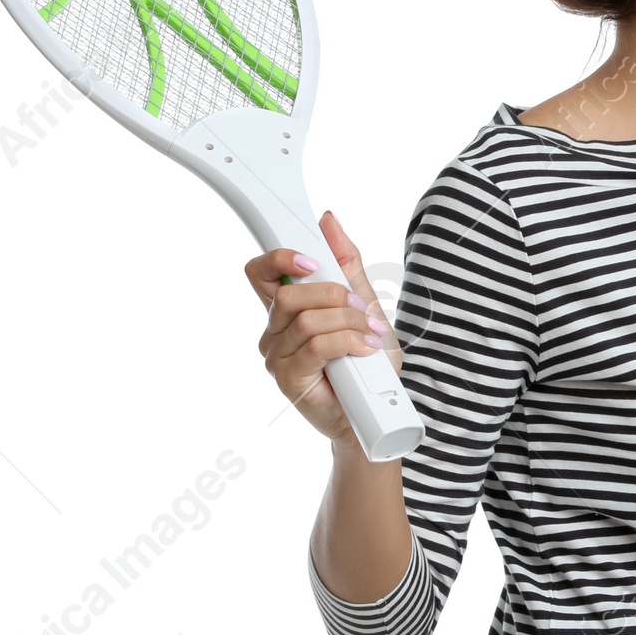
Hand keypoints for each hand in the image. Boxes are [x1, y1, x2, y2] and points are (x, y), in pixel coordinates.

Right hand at [245, 211, 402, 447]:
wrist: (375, 414)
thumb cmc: (365, 363)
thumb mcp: (363, 304)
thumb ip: (346, 264)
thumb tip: (328, 220)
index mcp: (285, 310)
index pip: (260, 272)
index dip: (279, 257)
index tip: (313, 259)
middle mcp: (274, 331)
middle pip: (288, 293)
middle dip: (331, 293)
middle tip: (359, 307)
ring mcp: (277, 357)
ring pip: (305, 320)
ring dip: (347, 321)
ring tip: (370, 335)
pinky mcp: (288, 379)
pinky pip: (316, 346)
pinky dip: (347, 341)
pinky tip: (364, 350)